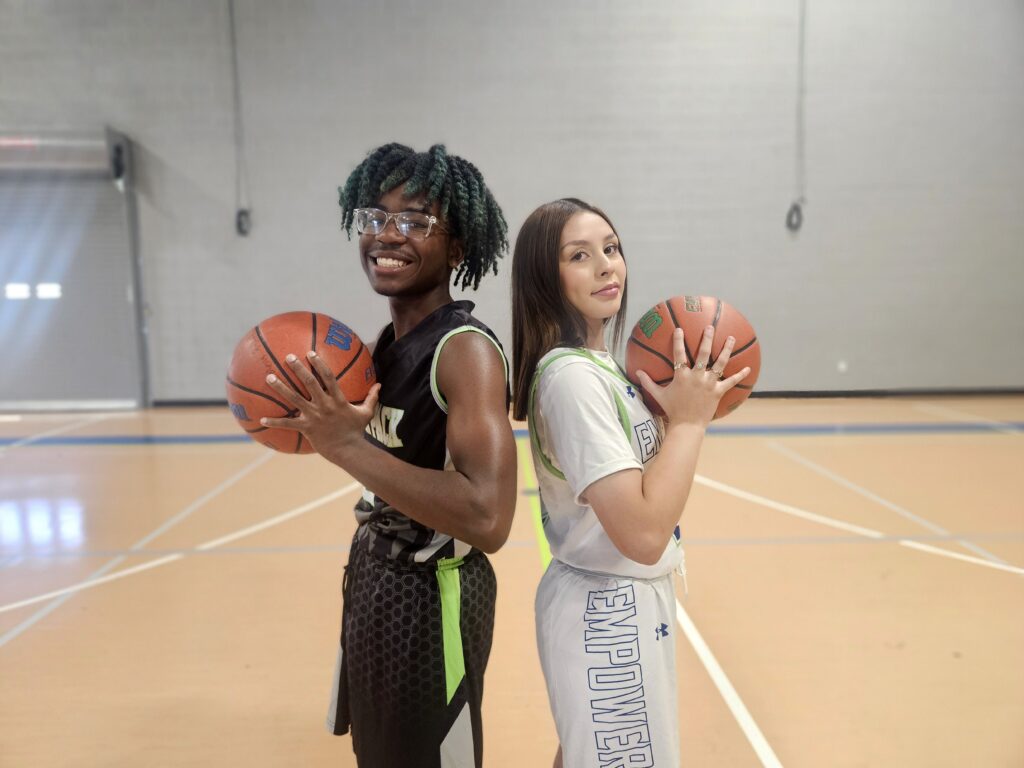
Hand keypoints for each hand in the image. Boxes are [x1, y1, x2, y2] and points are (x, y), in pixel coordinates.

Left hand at [261, 350, 380, 457]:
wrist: (348, 450)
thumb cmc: (356, 431)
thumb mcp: (366, 413)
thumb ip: (371, 397)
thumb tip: (379, 384)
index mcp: (338, 399)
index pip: (328, 377)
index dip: (319, 364)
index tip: (310, 353)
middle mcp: (324, 405)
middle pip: (309, 383)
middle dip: (298, 369)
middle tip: (289, 357)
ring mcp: (314, 416)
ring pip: (295, 399)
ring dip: (281, 388)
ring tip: (269, 377)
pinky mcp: (307, 428)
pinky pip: (288, 424)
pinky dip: (275, 421)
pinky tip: (262, 418)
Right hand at [635, 326, 749, 426]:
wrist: (686, 425)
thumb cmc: (672, 409)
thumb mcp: (658, 395)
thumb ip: (648, 382)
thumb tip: (636, 372)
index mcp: (681, 375)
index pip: (678, 354)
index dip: (678, 340)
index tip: (680, 329)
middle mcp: (696, 376)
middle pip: (703, 353)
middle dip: (707, 338)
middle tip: (710, 327)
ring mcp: (708, 383)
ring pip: (719, 363)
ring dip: (726, 349)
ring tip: (731, 338)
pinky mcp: (718, 392)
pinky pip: (731, 381)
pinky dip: (740, 375)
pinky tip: (748, 368)